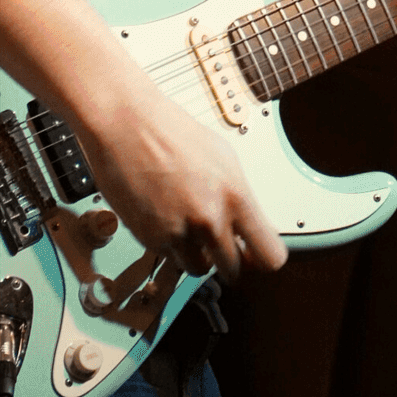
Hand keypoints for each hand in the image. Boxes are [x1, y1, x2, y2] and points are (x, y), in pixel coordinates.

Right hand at [71, 81, 286, 280]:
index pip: (269, 255)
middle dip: (229, 261)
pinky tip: (166, 218)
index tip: (256, 255)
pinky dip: (170, 246)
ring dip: (198, 257)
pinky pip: (169, 258)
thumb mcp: (225, 161)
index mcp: (235, 196)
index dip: (263, 259)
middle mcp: (209, 219)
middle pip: (233, 270)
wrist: (127, 126)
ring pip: (198, 269)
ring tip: (190, 230)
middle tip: (221, 246)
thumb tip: (251, 230)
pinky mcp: (149, 239)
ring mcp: (178, 232)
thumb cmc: (174, 134)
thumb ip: (240, 199)